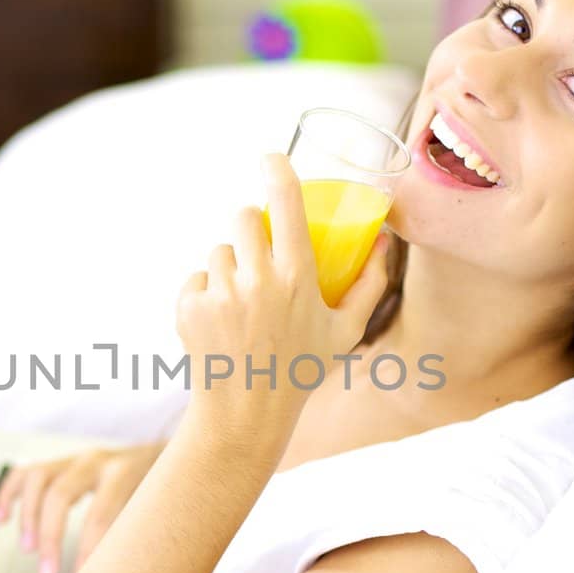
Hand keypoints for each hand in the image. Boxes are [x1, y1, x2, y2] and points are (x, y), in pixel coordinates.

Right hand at [0, 441, 167, 572]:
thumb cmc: (163, 491)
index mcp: (126, 471)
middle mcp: (97, 460)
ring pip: (38, 480)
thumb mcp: (163, 510)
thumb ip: (145, 537)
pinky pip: (24, 473)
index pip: (101, 511)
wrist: (167, 454)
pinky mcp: (60, 463)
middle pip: (60, 494)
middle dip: (50, 536)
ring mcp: (75, 459)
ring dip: (28, 516)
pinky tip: (1, 520)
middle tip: (47, 572)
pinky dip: (9, 495)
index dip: (89, 548)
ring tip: (27, 549)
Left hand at [175, 154, 391, 422]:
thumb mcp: (345, 332)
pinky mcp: (190, 306)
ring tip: (243, 303)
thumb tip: (384, 241)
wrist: (244, 416)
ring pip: (219, 250)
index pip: (287, 206)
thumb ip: (370, 284)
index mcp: (297, 280)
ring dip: (230, 265)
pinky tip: (221, 324)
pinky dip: (206, 294)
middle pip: (244, 217)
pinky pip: (197, 278)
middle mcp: (258, 282)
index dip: (278, 172)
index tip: (271, 156)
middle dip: (251, 227)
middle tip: (260, 252)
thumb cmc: (301, 372)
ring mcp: (220, 294)